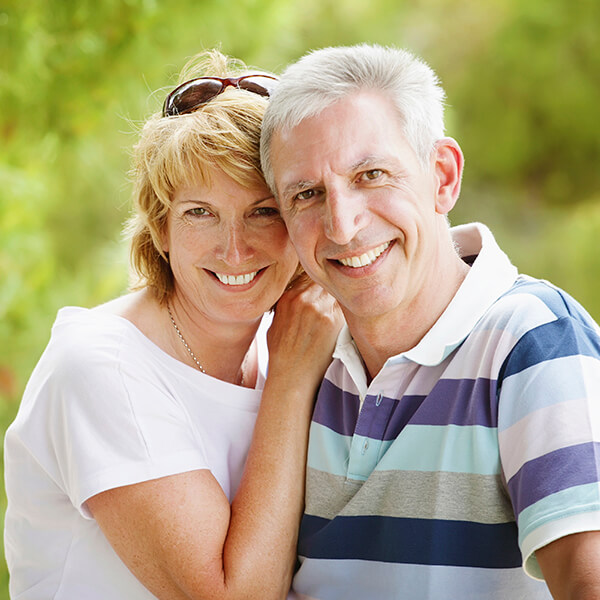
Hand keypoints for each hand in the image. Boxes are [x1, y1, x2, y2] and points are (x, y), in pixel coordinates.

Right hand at [267, 273, 342, 390]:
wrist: (291, 376)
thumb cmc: (283, 354)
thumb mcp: (276, 324)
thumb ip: (288, 307)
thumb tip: (298, 296)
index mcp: (287, 298)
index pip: (308, 277)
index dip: (317, 284)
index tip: (323, 292)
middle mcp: (301, 299)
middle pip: (323, 282)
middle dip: (329, 290)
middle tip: (333, 302)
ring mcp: (317, 308)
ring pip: (335, 292)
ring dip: (339, 299)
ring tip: (337, 313)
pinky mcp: (332, 320)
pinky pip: (344, 306)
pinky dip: (346, 311)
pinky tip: (343, 321)